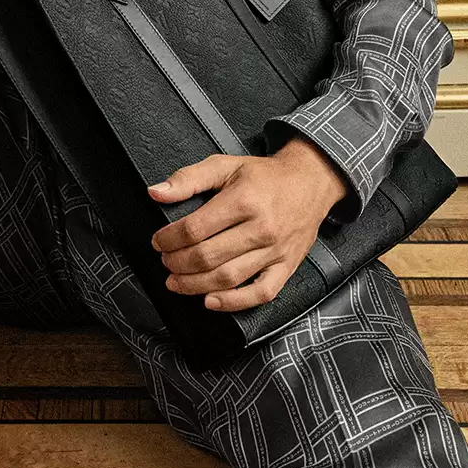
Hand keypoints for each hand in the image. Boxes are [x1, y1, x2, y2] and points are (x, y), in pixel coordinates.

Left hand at [147, 136, 349, 310]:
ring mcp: (276, 250)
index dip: (169, 239)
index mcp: (243, 200)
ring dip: (195, 285)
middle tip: (165, 261)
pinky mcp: (287, 267)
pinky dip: (234, 302)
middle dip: (177, 263)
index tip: (158, 241)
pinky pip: (261, 293)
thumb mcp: (224, 165)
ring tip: (177, 282)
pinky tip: (211, 301)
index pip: (195, 228)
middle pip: (208, 256)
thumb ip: (188, 178)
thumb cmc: (264, 175)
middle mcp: (261, 228)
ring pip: (229, 277)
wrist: (310, 182)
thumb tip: (156, 193)